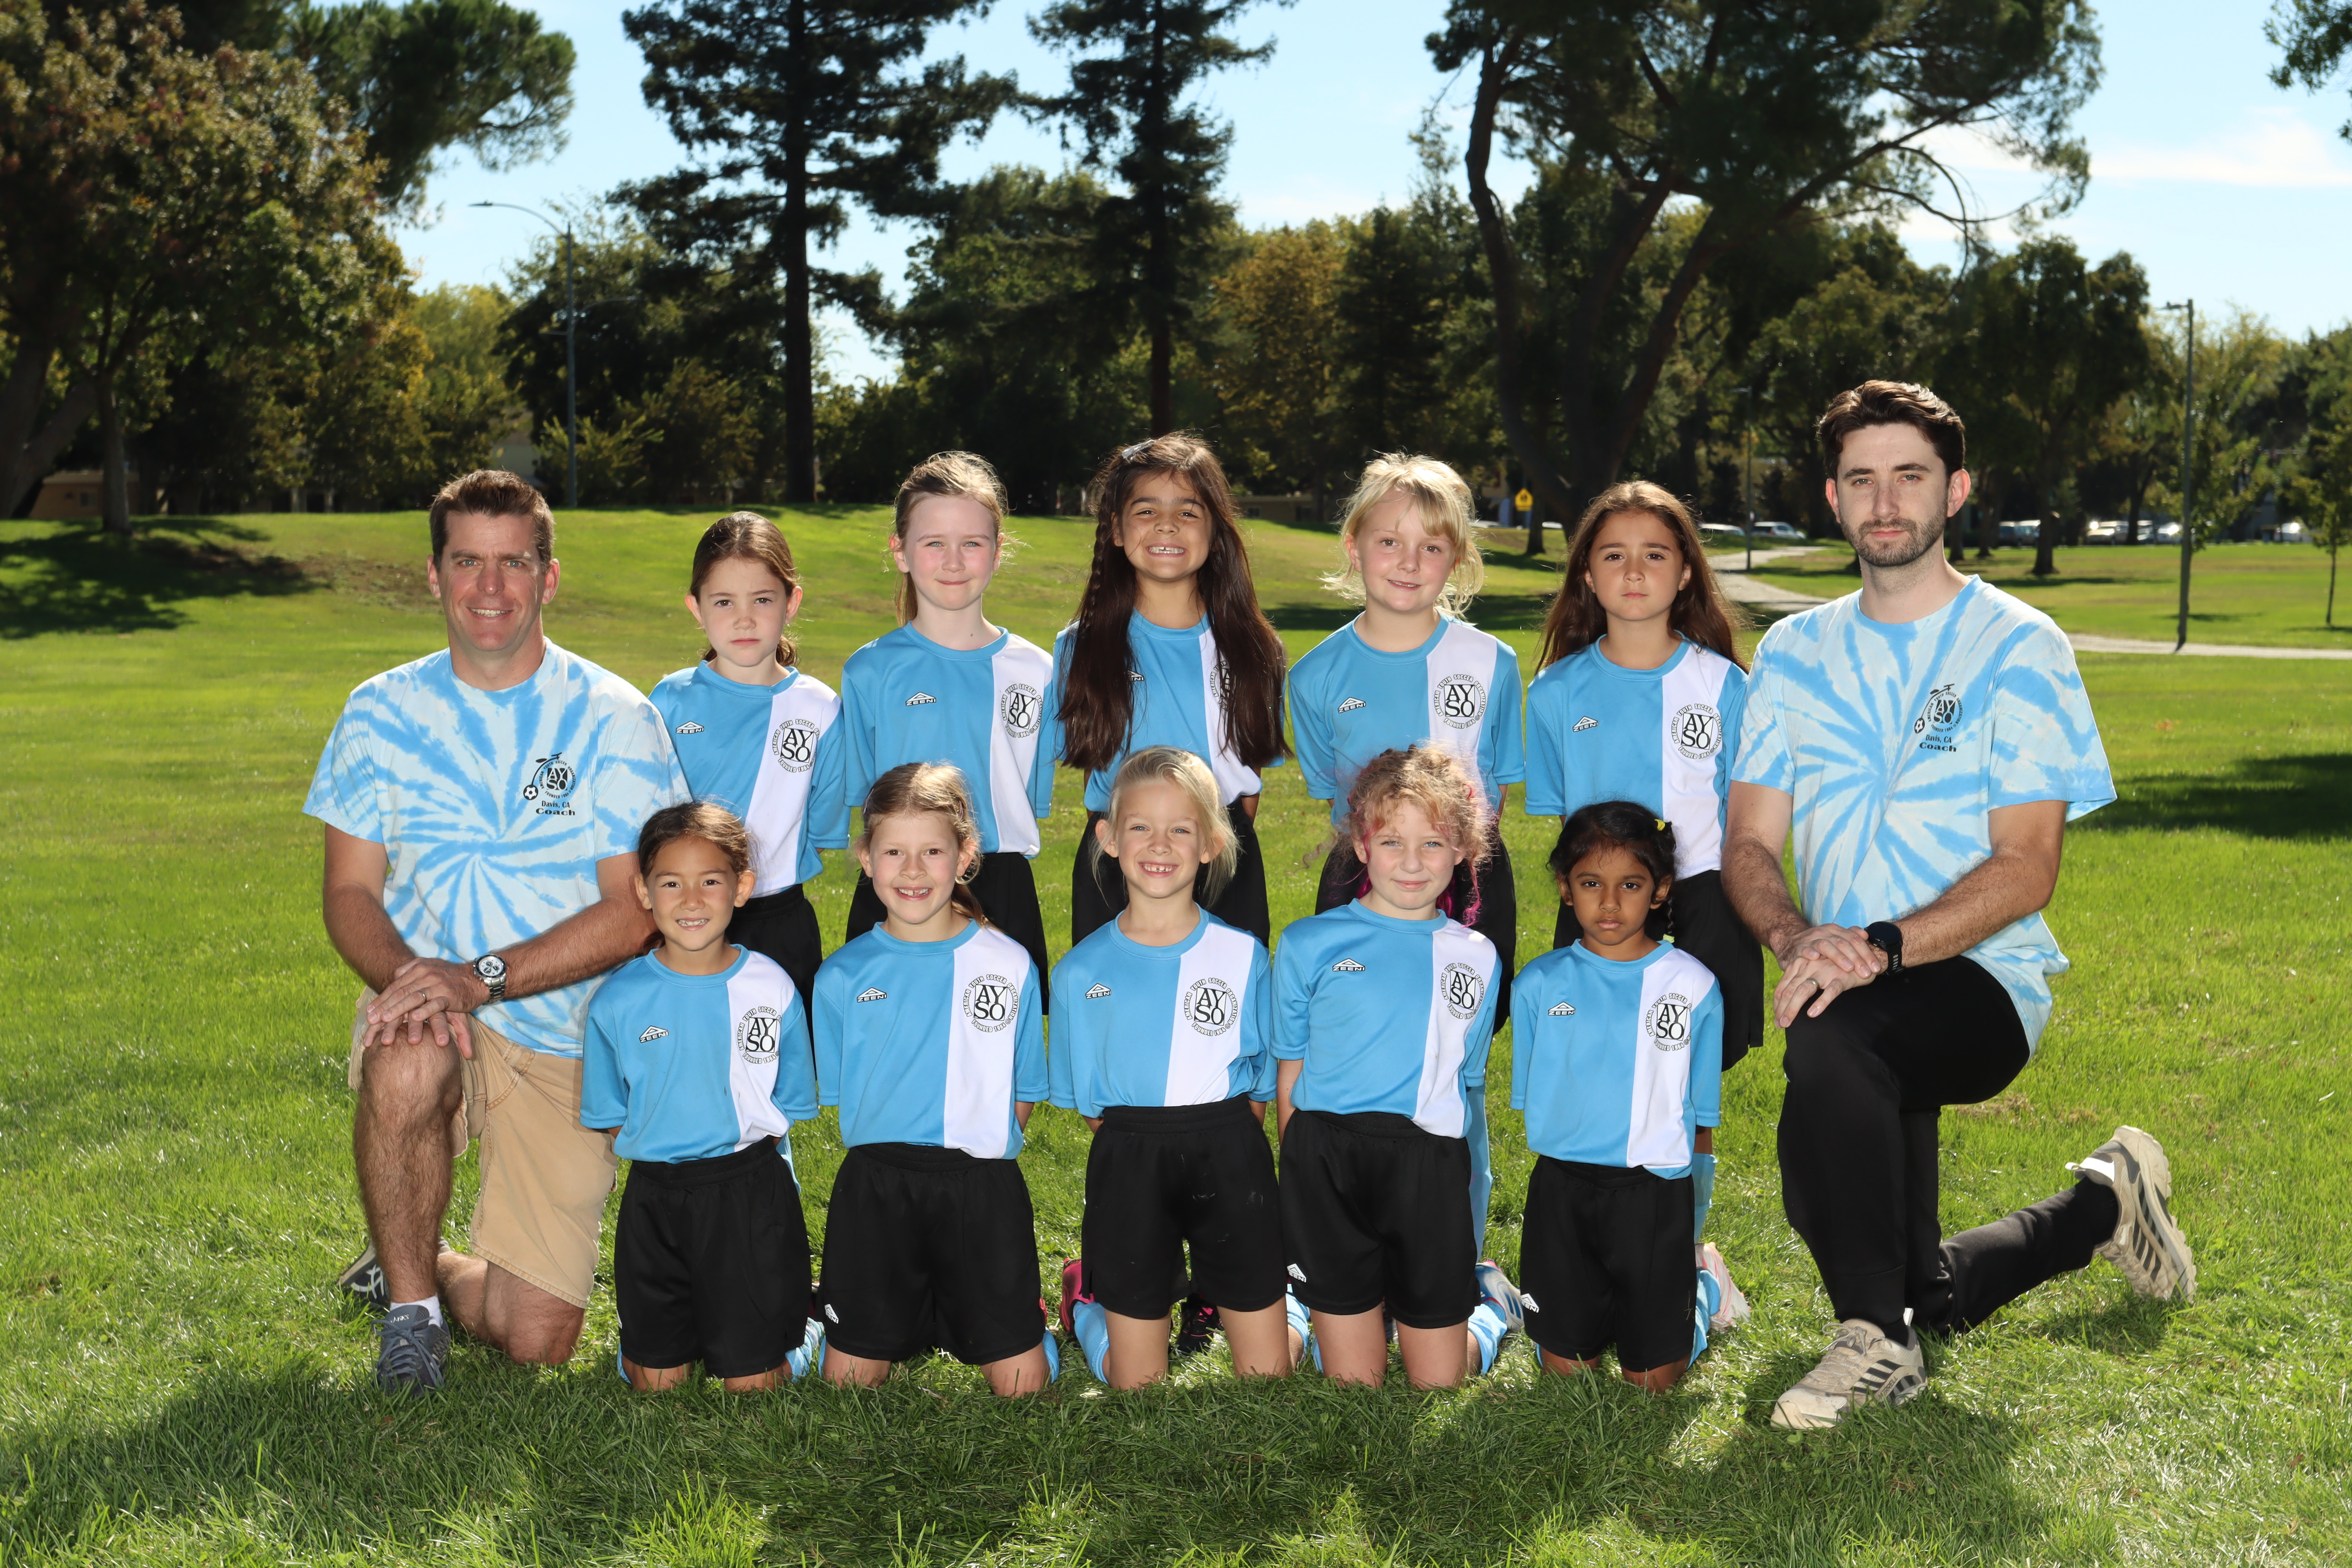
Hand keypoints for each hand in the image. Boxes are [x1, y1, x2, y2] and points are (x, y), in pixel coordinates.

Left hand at [364, 956, 486, 1055]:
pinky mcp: (450, 995)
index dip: (380, 1000)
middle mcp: (425, 975)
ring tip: (385, 1019)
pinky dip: (425, 1011)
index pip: (395, 986)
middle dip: (384, 1007)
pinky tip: (415, 1018)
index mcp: (418, 968)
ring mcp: (438, 984)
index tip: (368, 1013)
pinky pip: (435, 1004)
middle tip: (370, 1020)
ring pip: (414, 998)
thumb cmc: (451, 975)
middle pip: (400, 992)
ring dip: (398, 1009)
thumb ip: (411, 970)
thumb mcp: (430, 966)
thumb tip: (395, 976)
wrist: (477, 977)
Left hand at [1772, 939, 1884, 1026]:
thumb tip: (1787, 1003)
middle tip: (1779, 1025)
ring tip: (1788, 1023)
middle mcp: (1809, 966)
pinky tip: (1812, 1013)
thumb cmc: (1834, 966)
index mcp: (1800, 964)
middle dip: (1783, 1009)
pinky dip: (1820, 1002)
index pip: (1784, 987)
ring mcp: (1825, 971)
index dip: (1778, 1004)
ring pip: (1804, 991)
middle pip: (1790, 990)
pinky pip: (1830, 991)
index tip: (1775, 1019)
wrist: (1861, 955)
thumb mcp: (1814, 970)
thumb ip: (1800, 981)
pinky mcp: (1841, 977)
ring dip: (1793, 1008)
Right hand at [1774, 921, 1880, 978]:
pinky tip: (1815, 958)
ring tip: (1849, 968)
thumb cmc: (1816, 945)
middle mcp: (1824, 933)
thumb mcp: (1834, 939)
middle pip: (1844, 943)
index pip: (1855, 939)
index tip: (1876, 968)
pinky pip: (1803, 949)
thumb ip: (1849, 937)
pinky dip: (1809, 952)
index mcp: (1835, 930)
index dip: (1867, 954)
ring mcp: (1810, 940)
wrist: (1789, 942)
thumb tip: (1865, 934)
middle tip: (1867, 973)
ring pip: (1826, 946)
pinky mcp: (1797, 949)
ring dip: (1838, 957)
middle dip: (1857, 959)